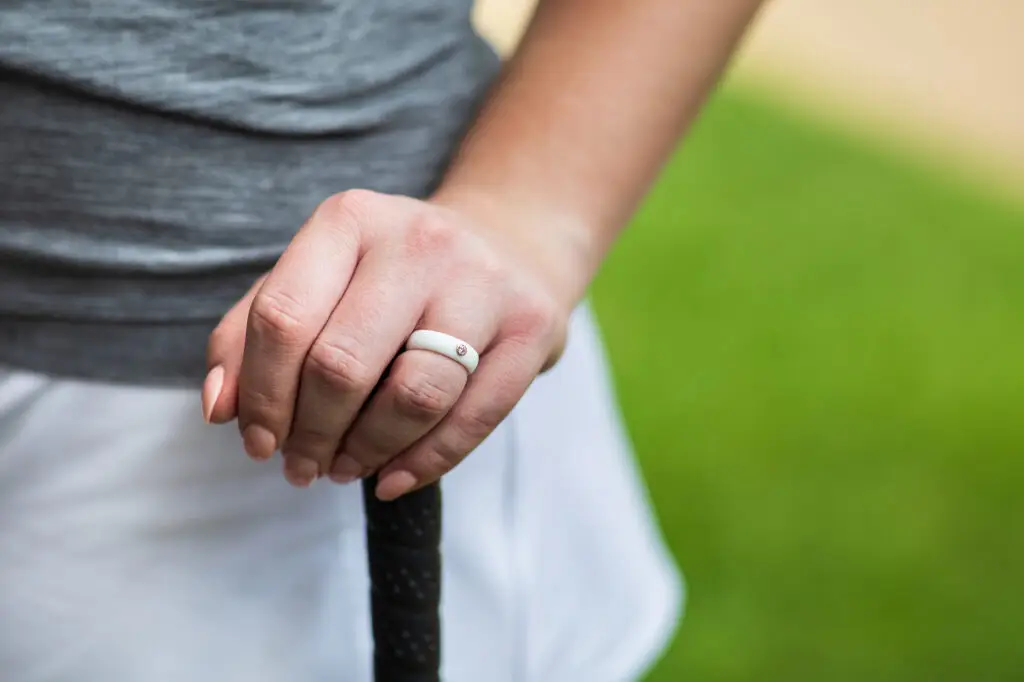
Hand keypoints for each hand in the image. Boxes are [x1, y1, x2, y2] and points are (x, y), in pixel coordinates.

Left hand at [203, 189, 575, 498]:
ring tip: (346, 468)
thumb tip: (219, 408)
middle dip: (311, 434)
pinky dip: (425, 463)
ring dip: (366, 452)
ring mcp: (484, 282)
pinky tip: (391, 478)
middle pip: (342, 364)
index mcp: (351, 220)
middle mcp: (420, 241)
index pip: (283, 318)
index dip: (262, 396)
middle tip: (303, 466)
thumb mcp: (317, 277)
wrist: (509, 241)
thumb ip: (252, 333)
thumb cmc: (391, 273)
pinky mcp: (533, 325)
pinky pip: (475, 417)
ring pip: (414, 396)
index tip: (259, 442)